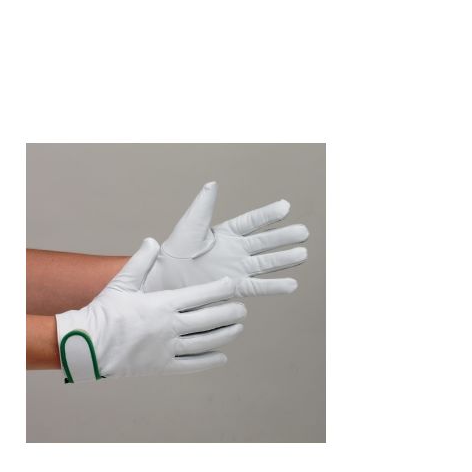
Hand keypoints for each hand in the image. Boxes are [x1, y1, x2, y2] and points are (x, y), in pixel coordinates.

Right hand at [56, 238, 245, 380]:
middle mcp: (170, 326)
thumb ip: (140, 261)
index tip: (233, 285)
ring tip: (237, 329)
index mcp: (163, 304)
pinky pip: (191, 364)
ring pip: (205, 341)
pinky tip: (221, 357)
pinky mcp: (161, 365)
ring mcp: (167, 347)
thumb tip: (151, 241)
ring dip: (224, 335)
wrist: (88, 344)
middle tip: (242, 309)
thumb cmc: (103, 312)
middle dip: (229, 313)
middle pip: (209, 319)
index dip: (220, 289)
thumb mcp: (121, 282)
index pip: (200, 295)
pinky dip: (208, 361)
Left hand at [144, 182, 308, 296]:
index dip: (268, 215)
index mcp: (226, 233)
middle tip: (304, 232)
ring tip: (303, 254)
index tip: (286, 206)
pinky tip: (292, 285)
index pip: (252, 222)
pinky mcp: (234, 287)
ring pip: (266, 263)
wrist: (167, 278)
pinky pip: (257, 287)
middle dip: (284, 238)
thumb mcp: (191, 224)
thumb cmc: (176, 249)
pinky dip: (274, 287)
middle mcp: (235, 251)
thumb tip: (213, 184)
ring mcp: (237, 269)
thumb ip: (204, 206)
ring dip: (284, 260)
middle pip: (265, 243)